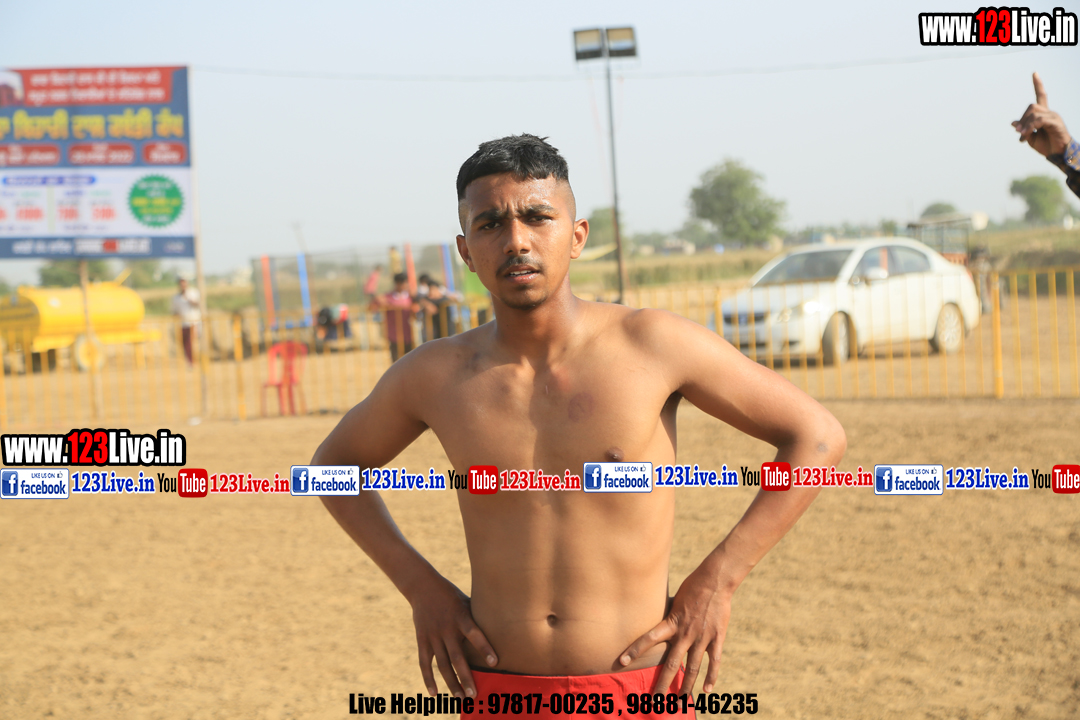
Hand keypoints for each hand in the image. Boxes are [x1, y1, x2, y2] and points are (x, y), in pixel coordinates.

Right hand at [410, 575, 497, 698]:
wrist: (423, 586)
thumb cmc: (452, 595)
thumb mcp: (467, 601)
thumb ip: (479, 617)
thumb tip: (502, 627)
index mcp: (461, 617)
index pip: (475, 634)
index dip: (484, 648)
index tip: (494, 663)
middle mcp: (447, 628)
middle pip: (457, 656)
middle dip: (465, 677)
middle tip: (474, 695)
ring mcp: (433, 635)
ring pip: (442, 664)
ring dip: (451, 683)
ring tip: (461, 698)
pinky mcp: (422, 639)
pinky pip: (425, 663)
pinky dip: (429, 679)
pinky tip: (435, 694)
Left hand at [618, 562, 732, 694]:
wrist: (715, 581)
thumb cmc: (691, 587)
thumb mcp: (674, 599)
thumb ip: (666, 613)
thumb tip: (653, 614)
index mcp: (672, 623)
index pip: (648, 638)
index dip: (634, 650)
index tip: (621, 662)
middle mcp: (685, 633)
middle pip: (671, 664)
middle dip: (662, 684)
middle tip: (655, 701)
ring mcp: (702, 638)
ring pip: (692, 668)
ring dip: (686, 687)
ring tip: (680, 702)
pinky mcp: (717, 638)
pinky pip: (714, 662)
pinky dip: (711, 677)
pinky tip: (707, 691)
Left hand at [1013, 72, 1070, 156]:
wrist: (1057, 154)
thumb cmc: (1045, 145)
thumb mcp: (1030, 137)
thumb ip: (1022, 129)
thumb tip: (1013, 122)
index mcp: (1043, 114)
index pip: (1041, 95)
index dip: (1038, 84)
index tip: (1034, 73)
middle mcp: (1049, 112)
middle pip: (1032, 106)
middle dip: (1022, 119)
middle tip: (1019, 133)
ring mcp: (1053, 116)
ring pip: (1034, 113)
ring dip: (1025, 126)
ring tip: (1023, 137)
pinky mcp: (1056, 122)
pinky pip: (1039, 120)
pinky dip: (1030, 128)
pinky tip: (1026, 136)